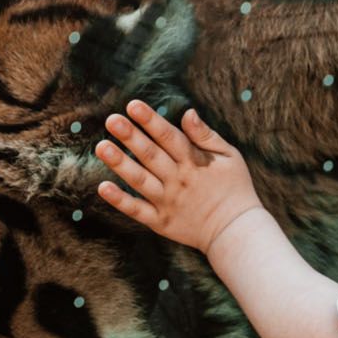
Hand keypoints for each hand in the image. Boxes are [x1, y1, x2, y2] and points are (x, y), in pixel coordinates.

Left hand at [95, 100, 263, 256]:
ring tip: (101, 147)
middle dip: (130, 136)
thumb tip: (187, 113)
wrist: (237, 231)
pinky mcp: (161, 222)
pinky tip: (102, 187)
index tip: (132, 105)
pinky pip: (137, 210)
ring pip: (140, 180)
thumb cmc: (235, 188)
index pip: (168, 136)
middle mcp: (178, 180)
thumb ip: (206, 136)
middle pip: (150, 155)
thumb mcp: (230, 157)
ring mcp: (167, 201)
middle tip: (111, 120)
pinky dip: (120, 200)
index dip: (150, 120)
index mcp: (194, 162)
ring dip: (120, 164)